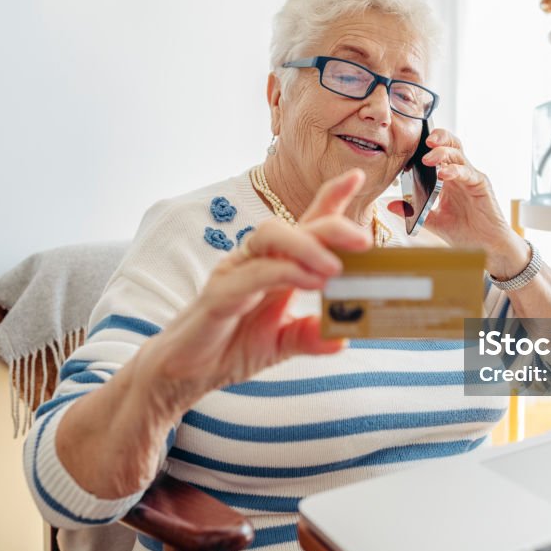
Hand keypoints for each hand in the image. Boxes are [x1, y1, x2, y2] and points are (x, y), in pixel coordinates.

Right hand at [148, 169, 372, 407]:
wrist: (186, 372)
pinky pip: (254, 273)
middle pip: (294, 224)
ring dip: (308, 246)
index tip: (356, 177)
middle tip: (364, 240)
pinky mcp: (220, 294)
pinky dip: (285, 274)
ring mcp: (236, 272)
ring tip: (336, 268)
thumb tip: (344, 337)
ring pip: (271, 236)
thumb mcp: (281, 344)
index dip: (330, 198)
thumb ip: (310, 336)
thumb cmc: (230, 347)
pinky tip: (310, 283)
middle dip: (331, 223)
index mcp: (277, 266)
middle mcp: (257, 260)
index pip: (306, 225)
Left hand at [389, 128, 528, 279]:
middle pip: (451, 145)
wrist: (486, 247)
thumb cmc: (464, 232)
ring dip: (442, 153)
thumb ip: (414, 211)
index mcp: (447, 178)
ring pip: (458, 154)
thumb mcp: (433, 221)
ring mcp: (471, 177)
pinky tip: (443, 174)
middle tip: (424, 141)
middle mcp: (459, 174)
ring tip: (428, 159)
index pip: (438, 152)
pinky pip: (468, 173)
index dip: (425, 147)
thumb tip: (390, 205)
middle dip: (438, 138)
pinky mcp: (481, 185)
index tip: (409, 149)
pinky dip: (455, 171)